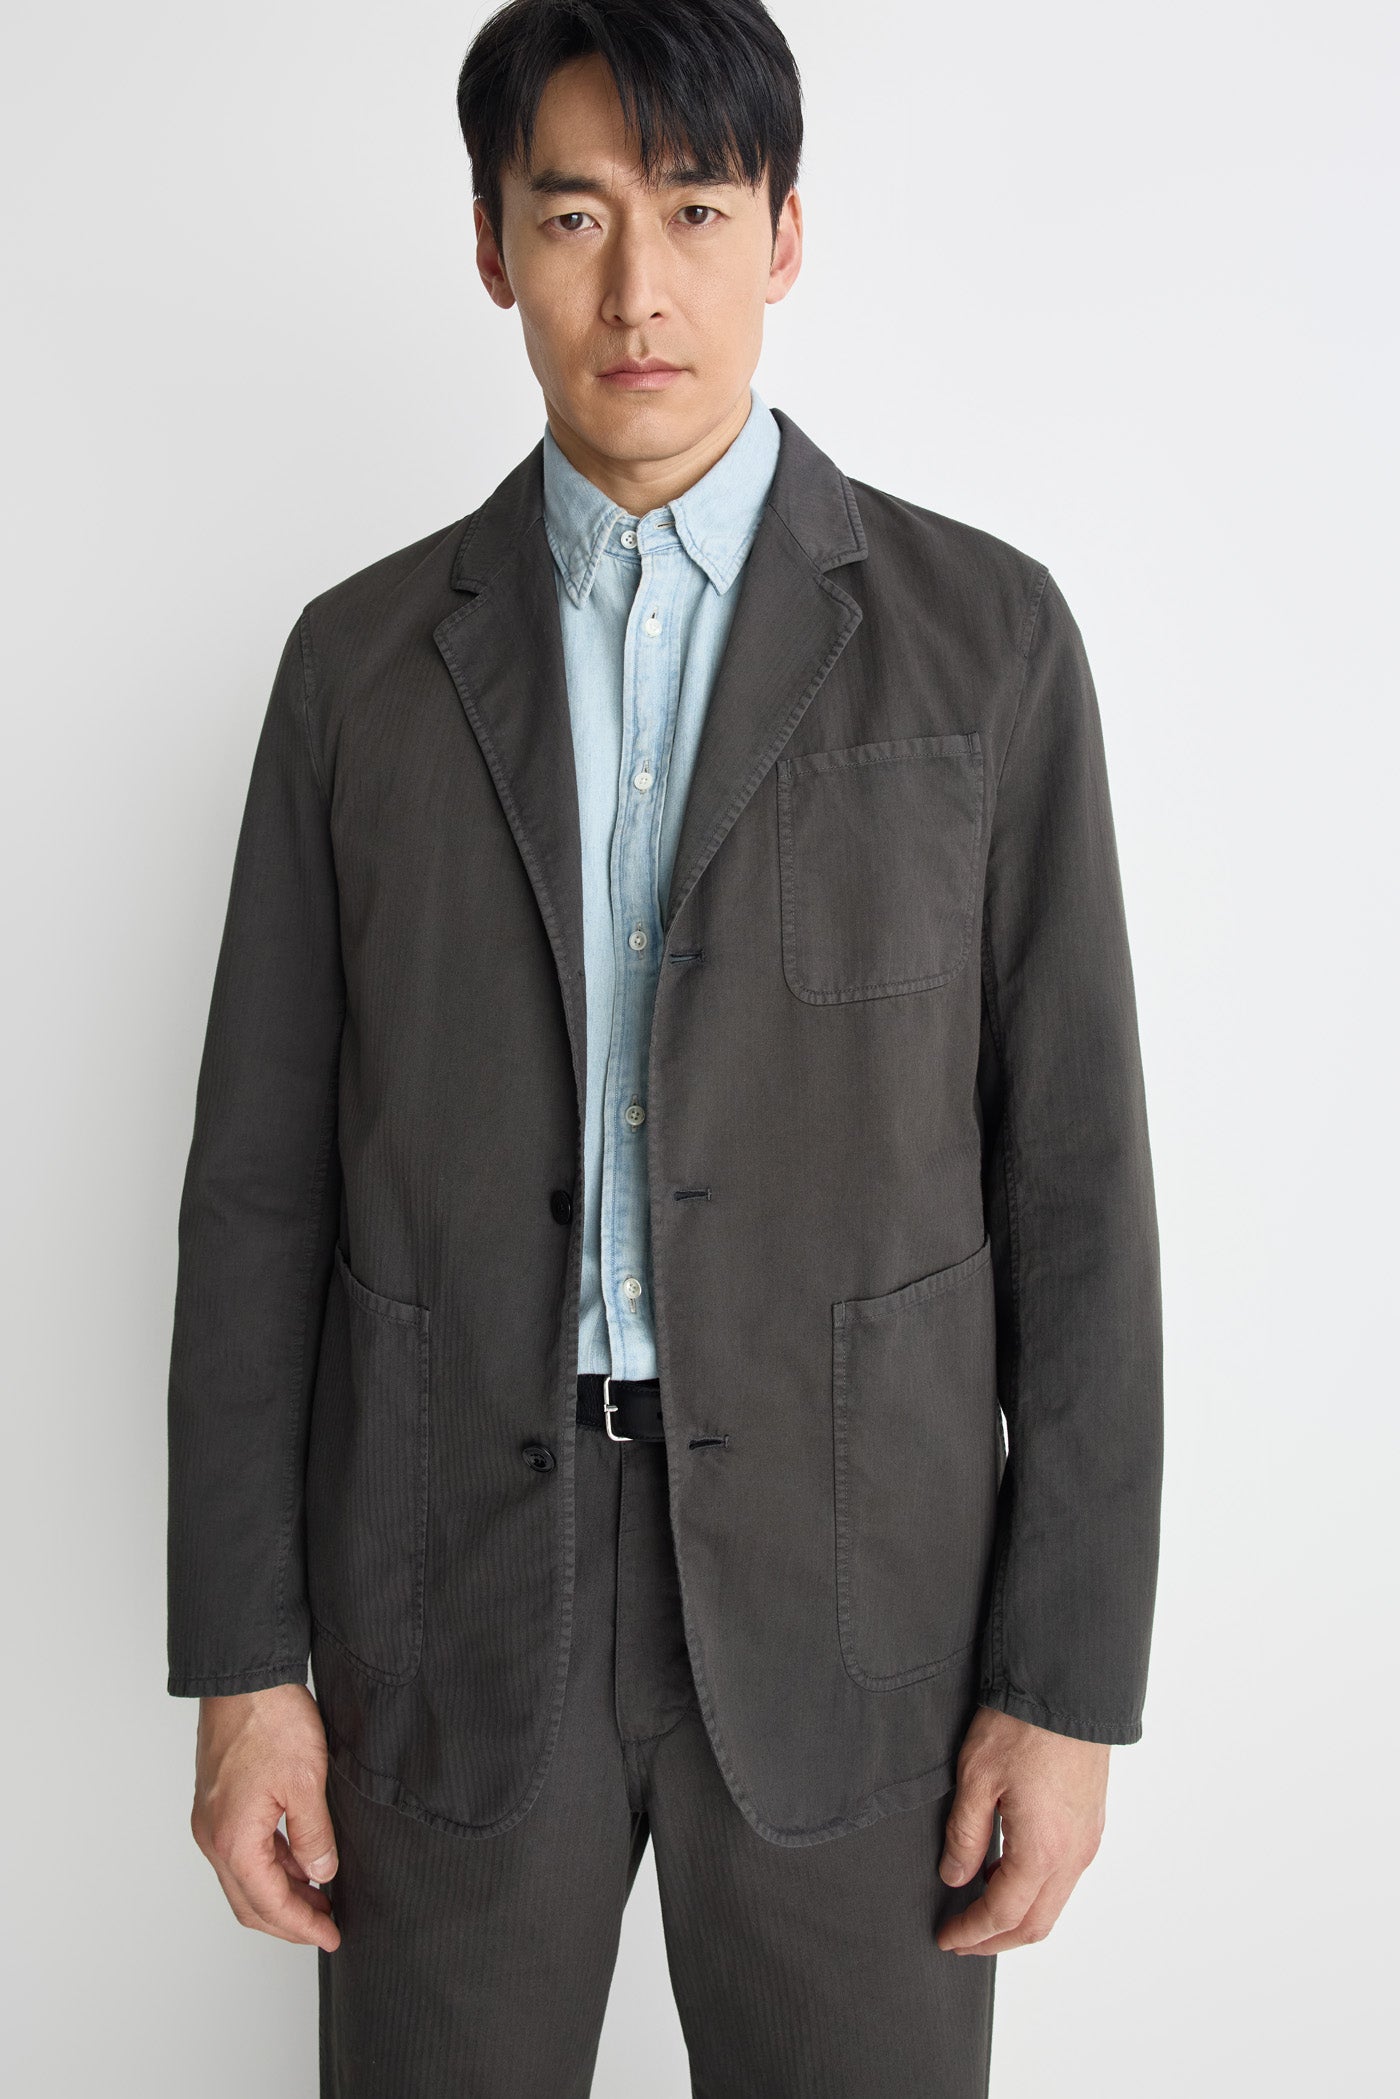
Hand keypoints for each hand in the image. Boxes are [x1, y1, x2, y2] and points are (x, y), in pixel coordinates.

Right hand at [190, 1682, 341, 1951]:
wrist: (244, 1677)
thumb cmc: (271, 1721)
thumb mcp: (307, 1782)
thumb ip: (314, 1837)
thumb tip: (321, 1875)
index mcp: (233, 1840)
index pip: (268, 1905)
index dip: (302, 1927)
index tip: (332, 1936)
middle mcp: (213, 1837)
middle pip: (249, 1902)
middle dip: (289, 1920)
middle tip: (327, 1926)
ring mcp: (211, 1821)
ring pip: (244, 1878)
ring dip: (280, 1893)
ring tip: (321, 1895)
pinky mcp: (218, 1804)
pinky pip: (242, 1850)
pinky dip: (270, 1865)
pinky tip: (300, 1860)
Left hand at [936, 1704, 1108, 1954]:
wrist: (1069, 1688)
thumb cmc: (1023, 1727)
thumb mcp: (976, 1779)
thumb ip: (964, 1835)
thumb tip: (954, 1877)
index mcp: (1042, 1852)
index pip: (1003, 1914)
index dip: (972, 1932)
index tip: (947, 1937)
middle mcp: (1073, 1856)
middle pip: (1035, 1924)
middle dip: (995, 1939)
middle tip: (962, 1938)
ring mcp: (1087, 1840)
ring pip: (1054, 1903)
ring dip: (1017, 1915)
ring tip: (977, 1904)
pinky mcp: (1091, 1823)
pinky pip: (1065, 1876)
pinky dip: (1035, 1889)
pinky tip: (1004, 1867)